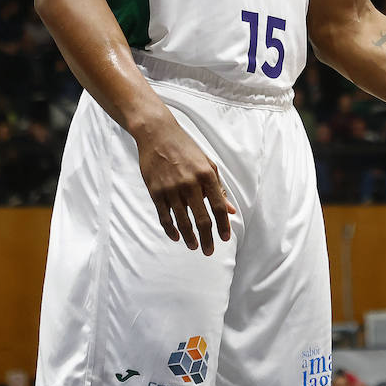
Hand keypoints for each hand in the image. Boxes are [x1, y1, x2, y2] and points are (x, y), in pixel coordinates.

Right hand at [134, 111, 236, 255]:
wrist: (157, 135)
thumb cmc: (186, 149)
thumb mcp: (207, 164)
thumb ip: (219, 188)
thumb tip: (230, 210)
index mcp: (206, 175)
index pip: (218, 206)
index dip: (223, 225)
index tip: (225, 238)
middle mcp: (190, 183)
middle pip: (202, 218)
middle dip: (207, 238)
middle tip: (210, 251)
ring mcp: (171, 188)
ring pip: (182, 221)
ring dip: (190, 237)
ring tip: (195, 246)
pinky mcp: (156, 191)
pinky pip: (164, 216)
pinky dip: (171, 229)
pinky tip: (177, 237)